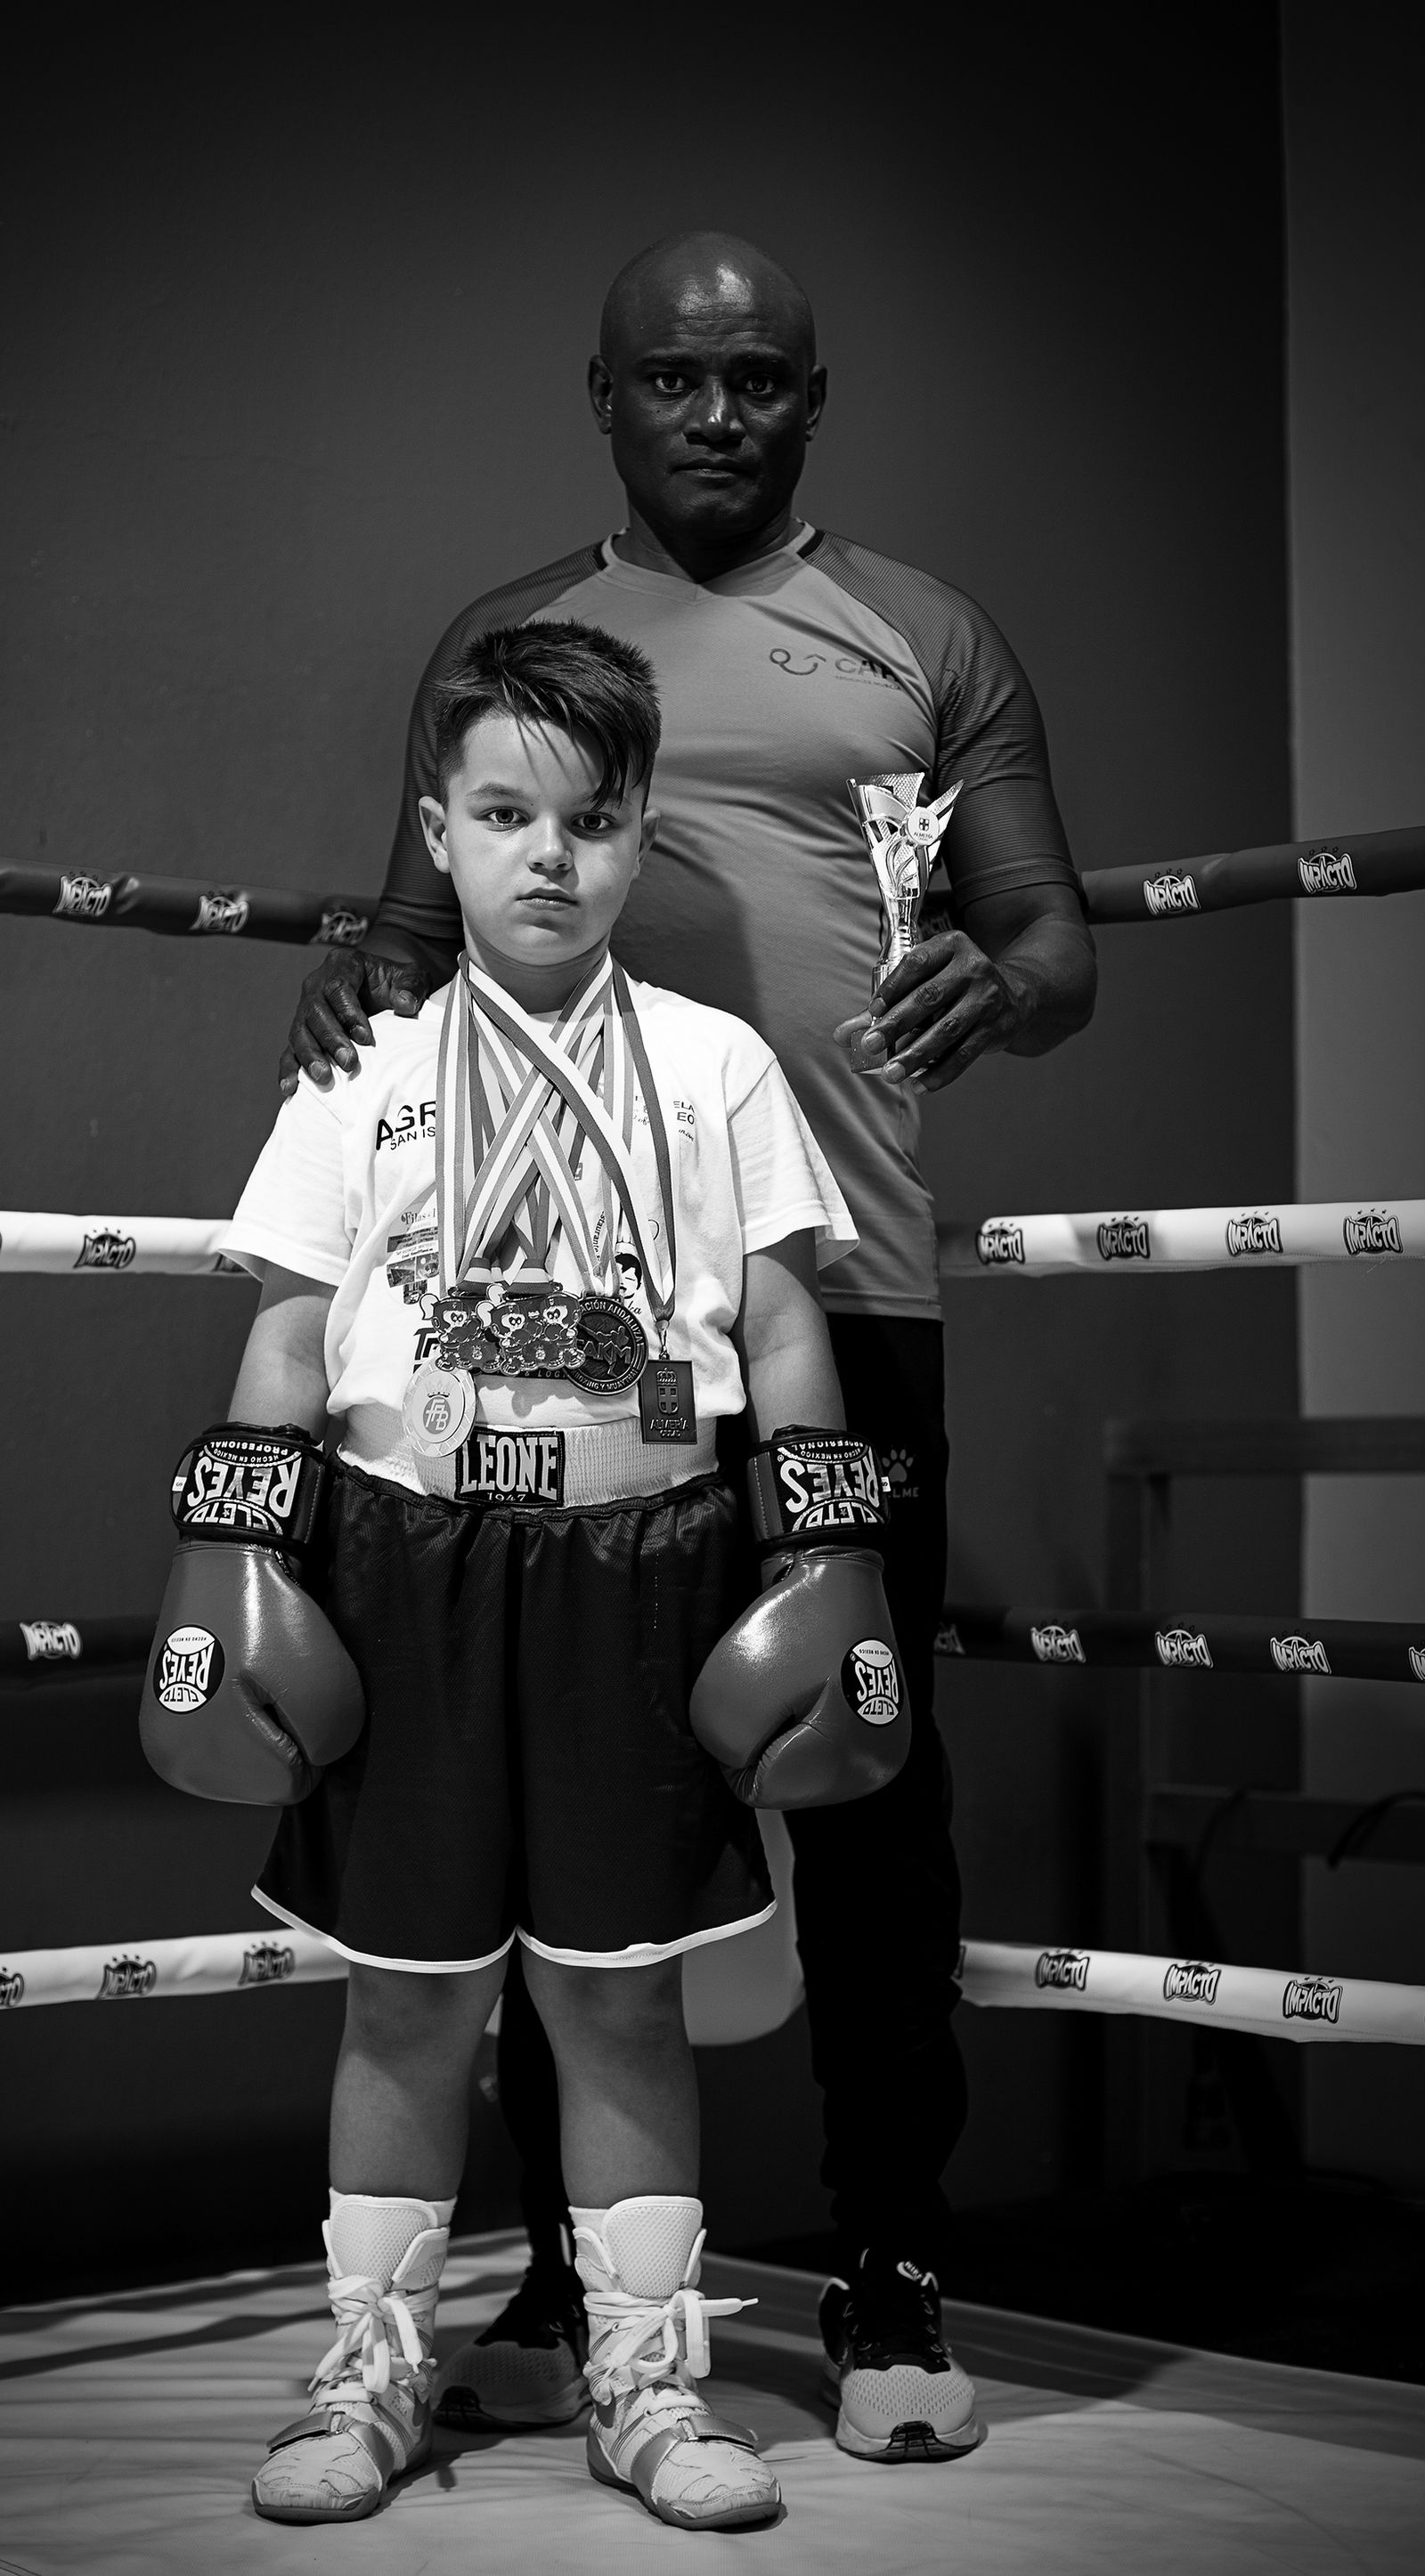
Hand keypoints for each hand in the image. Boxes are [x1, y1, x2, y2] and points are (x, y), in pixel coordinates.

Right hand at [278, 949, 429, 1096]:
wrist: (383, 991)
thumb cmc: (396, 983)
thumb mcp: (412, 977)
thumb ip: (412, 985)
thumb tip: (405, 1004)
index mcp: (342, 965)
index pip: (338, 987)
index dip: (349, 1013)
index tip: (366, 1038)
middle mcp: (317, 985)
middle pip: (315, 1011)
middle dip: (331, 1039)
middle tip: (349, 1062)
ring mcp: (306, 1009)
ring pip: (299, 1031)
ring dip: (309, 1055)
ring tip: (322, 1077)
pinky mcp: (303, 1032)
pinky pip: (290, 1049)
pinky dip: (289, 1068)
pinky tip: (290, 1087)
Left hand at [833, 928, 1028, 1094]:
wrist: (1016, 996)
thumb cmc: (956, 987)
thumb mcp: (929, 981)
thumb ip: (887, 1005)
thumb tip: (842, 1035)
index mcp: (951, 946)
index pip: (916, 964)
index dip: (892, 988)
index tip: (871, 1012)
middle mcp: (973, 968)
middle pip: (929, 998)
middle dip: (896, 1025)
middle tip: (870, 1045)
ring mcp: (988, 998)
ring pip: (947, 1029)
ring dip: (915, 1054)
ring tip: (890, 1074)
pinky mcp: (997, 1027)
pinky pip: (965, 1053)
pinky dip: (941, 1072)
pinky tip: (919, 1085)